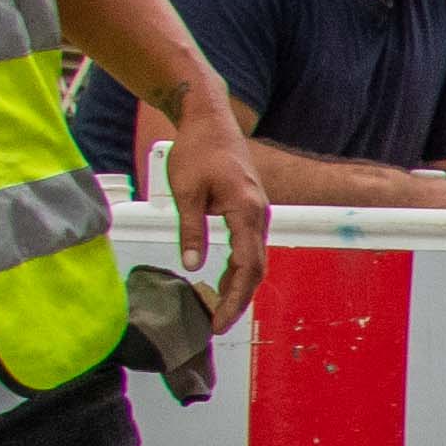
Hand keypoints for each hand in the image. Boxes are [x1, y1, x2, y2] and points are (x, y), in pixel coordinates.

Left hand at [149, 91, 270, 331]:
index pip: (246, 266)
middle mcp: (260, 216)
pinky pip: (250, 248)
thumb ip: (191, 230)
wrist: (210, 122)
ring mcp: (258, 214)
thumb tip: (192, 266)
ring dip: (238, 286)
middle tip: (218, 324)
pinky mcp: (250, 212)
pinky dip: (238, 269)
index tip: (219, 320)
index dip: (234, 297)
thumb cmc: (197, 151)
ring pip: (255, 260)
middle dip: (238, 299)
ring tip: (218, 308)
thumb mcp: (185, 192)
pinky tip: (221, 280)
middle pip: (256, 269)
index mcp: (247, 212)